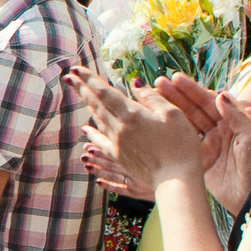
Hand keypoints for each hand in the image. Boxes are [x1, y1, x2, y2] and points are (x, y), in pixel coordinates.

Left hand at [65, 65, 207, 191]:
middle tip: (68, 76)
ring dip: (87, 105)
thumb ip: (152, 97)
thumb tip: (134, 82)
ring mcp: (117, 144)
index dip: (88, 79)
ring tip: (80, 93)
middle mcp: (119, 129)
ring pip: (97, 121)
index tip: (75, 69)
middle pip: (96, 104)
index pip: (104, 92)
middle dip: (81, 88)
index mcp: (131, 115)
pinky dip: (92, 133)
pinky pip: (101, 142)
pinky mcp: (120, 158)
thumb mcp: (173, 115)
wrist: (176, 181)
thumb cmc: (181, 146)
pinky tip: (86, 130)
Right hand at [155, 74, 250, 213]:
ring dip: (171, 109)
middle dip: (177, 95)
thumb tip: (220, 94)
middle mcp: (220, 130)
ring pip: (186, 122)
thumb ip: (238, 115)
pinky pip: (182, 140)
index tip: (175, 79)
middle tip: (157, 83)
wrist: (250, 198)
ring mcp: (208, 144)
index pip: (210, 101)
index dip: (192, 90)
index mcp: (233, 121)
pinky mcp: (199, 158)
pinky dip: (170, 130)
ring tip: (152, 97)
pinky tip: (156, 121)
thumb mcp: (250, 139)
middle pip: (195, 108)